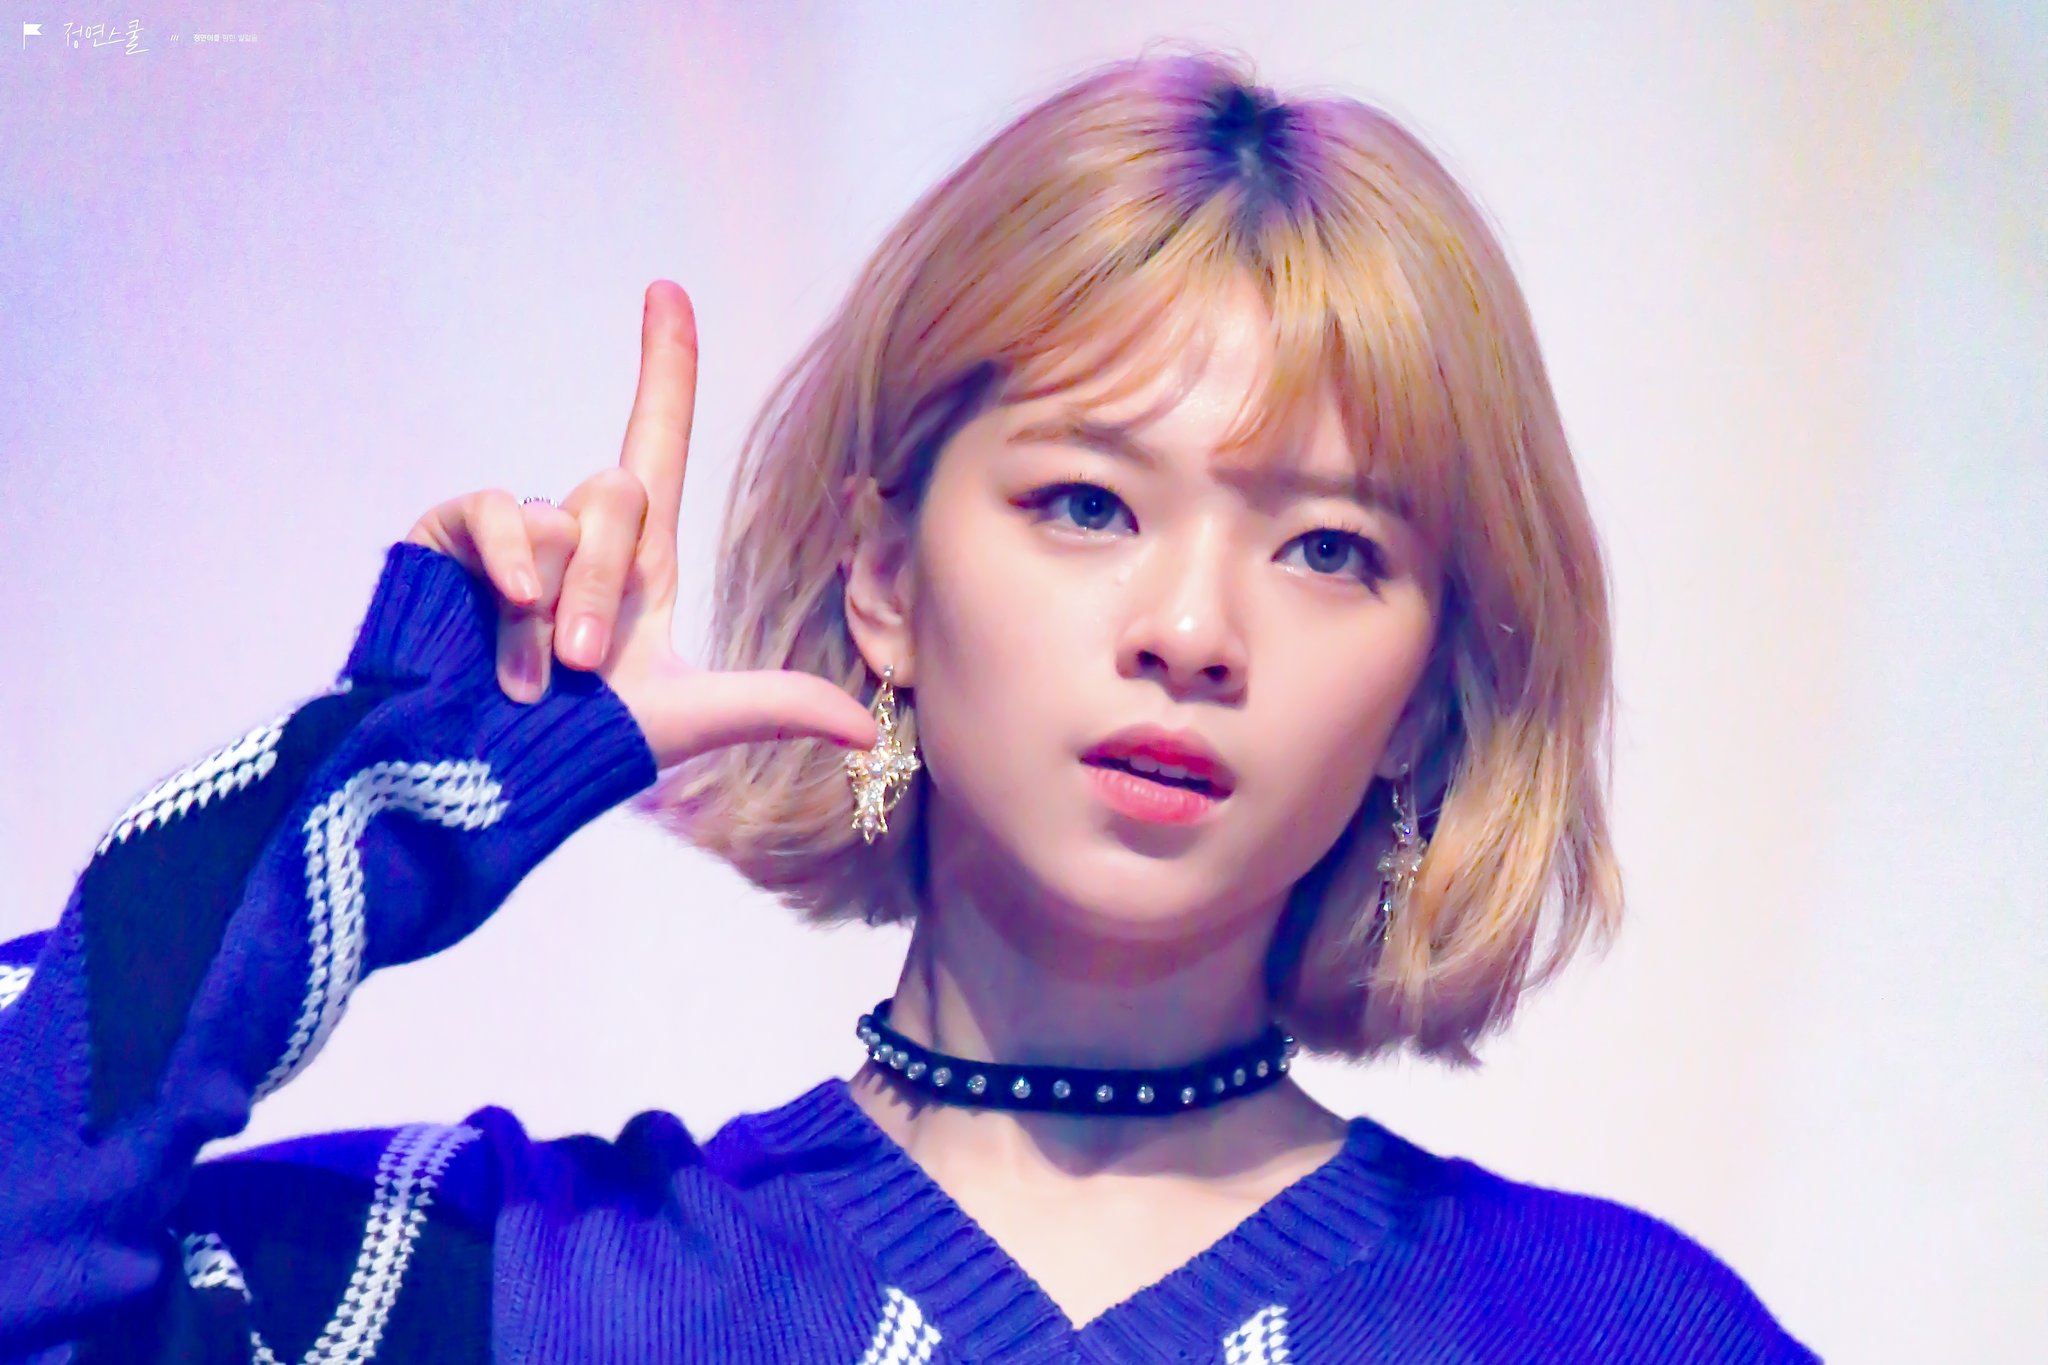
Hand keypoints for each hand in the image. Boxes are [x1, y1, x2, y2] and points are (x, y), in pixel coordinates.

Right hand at [403, 280, 878, 768]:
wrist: (485, 775)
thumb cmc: (584, 748)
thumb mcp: (690, 719)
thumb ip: (777, 705)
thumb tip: (871, 730)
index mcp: (640, 557)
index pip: (657, 435)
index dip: (664, 365)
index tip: (666, 290)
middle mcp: (579, 532)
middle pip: (617, 492)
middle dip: (601, 586)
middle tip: (583, 666)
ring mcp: (514, 534)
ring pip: (557, 519)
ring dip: (548, 606)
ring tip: (531, 678)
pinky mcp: (450, 536)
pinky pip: (495, 512)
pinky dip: (504, 564)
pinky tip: (499, 613)